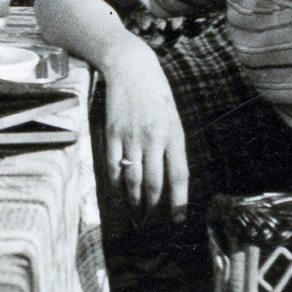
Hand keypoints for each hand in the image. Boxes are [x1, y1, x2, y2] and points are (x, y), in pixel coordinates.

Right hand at [100, 42, 187, 218]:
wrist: (131, 67)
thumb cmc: (155, 93)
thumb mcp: (172, 118)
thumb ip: (172, 146)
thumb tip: (171, 178)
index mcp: (174, 135)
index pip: (179, 176)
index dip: (179, 202)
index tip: (178, 222)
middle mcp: (154, 138)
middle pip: (155, 183)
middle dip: (153, 208)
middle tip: (151, 224)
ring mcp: (131, 136)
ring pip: (133, 179)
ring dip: (134, 201)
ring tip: (136, 216)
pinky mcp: (112, 132)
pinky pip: (113, 166)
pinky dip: (115, 184)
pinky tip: (117, 194)